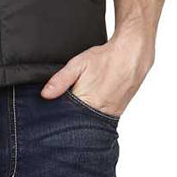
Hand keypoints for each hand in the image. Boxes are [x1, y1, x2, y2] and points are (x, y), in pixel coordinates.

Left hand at [40, 31, 154, 116]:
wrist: (131, 56)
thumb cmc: (105, 59)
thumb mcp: (78, 64)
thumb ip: (61, 80)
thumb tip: (45, 95)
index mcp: (86, 102)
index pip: (66, 115)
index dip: (57, 112)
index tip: (51, 108)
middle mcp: (99, 113)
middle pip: (77, 120)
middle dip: (69, 114)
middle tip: (68, 99)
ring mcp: (109, 115)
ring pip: (89, 120)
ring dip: (82, 113)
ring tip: (81, 98)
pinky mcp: (116, 113)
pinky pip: (100, 117)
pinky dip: (93, 111)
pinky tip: (91, 101)